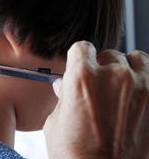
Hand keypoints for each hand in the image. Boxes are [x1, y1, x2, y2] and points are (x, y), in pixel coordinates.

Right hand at [44, 41, 148, 158]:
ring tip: (124, 88)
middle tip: (101, 86)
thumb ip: (63, 97)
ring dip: (129, 70)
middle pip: (110, 54)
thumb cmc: (76, 155)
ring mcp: (142, 87)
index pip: (82, 47)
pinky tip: (138, 98)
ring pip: (137, 59)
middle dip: (104, 67)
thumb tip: (63, 86)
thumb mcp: (56, 122)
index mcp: (82, 77)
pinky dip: (146, 83)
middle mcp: (114, 76)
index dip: (80, 58)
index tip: (81, 66)